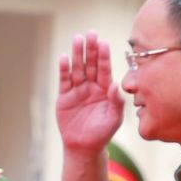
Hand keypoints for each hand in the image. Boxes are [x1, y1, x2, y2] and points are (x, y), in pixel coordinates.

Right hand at [56, 32, 124, 153]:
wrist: (84, 147)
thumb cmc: (103, 133)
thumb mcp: (114, 118)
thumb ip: (116, 102)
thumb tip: (116, 85)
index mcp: (105, 89)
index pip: (105, 69)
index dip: (104, 56)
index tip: (103, 43)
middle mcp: (92, 86)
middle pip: (91, 64)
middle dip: (91, 49)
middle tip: (90, 33)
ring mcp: (77, 90)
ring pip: (77, 68)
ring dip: (77, 54)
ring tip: (77, 39)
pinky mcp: (64, 97)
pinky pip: (64, 80)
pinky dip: (64, 69)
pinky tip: (64, 58)